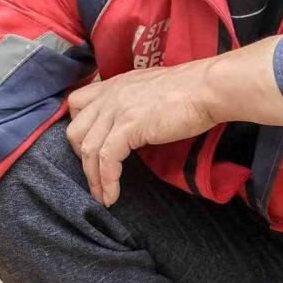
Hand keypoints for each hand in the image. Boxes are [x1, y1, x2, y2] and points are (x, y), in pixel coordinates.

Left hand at [67, 61, 214, 205]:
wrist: (208, 88)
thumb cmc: (189, 91)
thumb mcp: (149, 91)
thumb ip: (132, 103)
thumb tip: (130, 125)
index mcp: (113, 85)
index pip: (76, 103)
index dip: (77, 129)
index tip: (88, 151)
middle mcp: (109, 96)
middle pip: (74, 130)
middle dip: (79, 158)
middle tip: (95, 175)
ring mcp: (117, 110)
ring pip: (87, 149)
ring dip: (93, 178)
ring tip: (102, 197)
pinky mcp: (129, 126)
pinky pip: (106, 159)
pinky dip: (107, 181)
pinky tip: (112, 196)